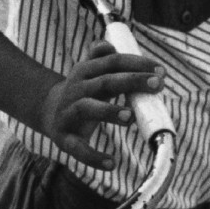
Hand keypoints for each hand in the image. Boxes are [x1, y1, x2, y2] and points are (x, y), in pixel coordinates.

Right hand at [37, 41, 163, 170]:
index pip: (112, 62)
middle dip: (132, 82)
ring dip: (109, 112)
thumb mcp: (89, 72)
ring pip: (88, 108)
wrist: (48, 112)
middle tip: (157, 86)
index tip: (161, 72)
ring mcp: (68, 113)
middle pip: (104, 82)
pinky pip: (78, 147)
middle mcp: (76, 89)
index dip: (137, 64)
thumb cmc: (81, 91)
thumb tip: (110, 44)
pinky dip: (93, 157)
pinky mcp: (64, 137)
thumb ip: (102, 59)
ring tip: (130, 117)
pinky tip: (112, 164)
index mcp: (85, 71)